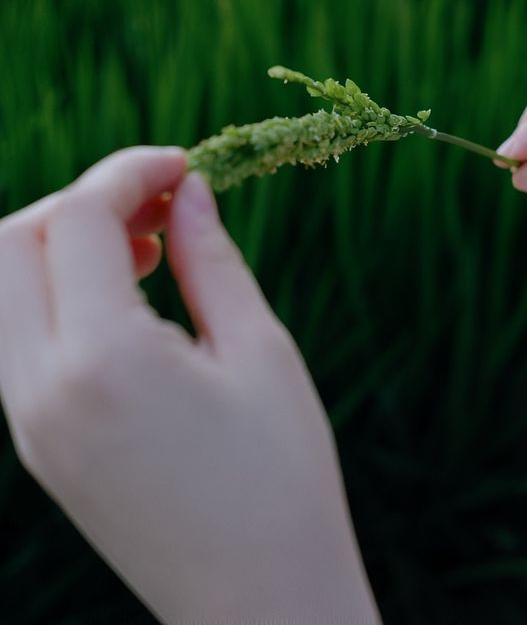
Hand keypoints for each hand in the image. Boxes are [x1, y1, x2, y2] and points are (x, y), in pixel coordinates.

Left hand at [0, 147, 379, 623]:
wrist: (260, 607)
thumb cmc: (281, 479)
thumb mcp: (259, 352)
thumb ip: (210, 257)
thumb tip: (187, 187)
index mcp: (103, 362)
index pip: (75, 220)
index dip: (127, 171)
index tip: (181, 164)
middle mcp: (40, 391)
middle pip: (11, 244)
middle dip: (78, 202)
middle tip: (158, 205)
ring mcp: (27, 423)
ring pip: (2, 290)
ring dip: (61, 246)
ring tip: (146, 250)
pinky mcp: (35, 444)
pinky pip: (18, 338)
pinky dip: (57, 295)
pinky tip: (127, 300)